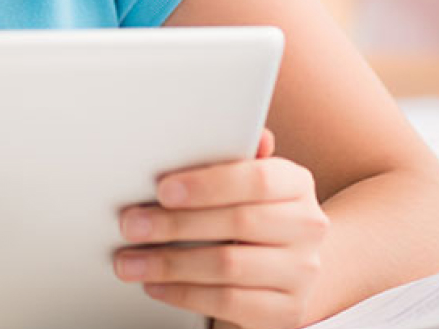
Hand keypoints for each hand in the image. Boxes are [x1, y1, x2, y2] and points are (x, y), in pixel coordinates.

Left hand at [114, 129, 329, 328]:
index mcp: (295, 183)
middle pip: (237, 223)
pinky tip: (156, 285)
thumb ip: (230, 154)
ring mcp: (302, 272)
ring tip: (130, 261)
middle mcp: (308, 227)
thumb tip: (238, 128)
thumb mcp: (241, 180)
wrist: (284, 267)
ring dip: (170, 264)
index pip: (257, 179)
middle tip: (130, 225)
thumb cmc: (249, 211)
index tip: (162, 190)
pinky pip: (230, 303)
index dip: (207, 184)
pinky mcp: (287, 312)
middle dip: (174, 225)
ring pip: (228, 267)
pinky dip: (185, 294)